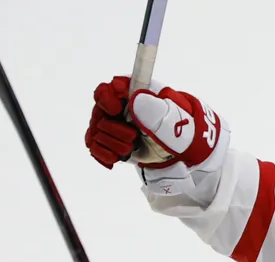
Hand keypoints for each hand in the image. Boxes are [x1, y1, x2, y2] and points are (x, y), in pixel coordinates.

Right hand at [84, 76, 224, 170]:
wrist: (181, 151)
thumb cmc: (178, 129)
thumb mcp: (172, 119)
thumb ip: (155, 109)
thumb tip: (136, 98)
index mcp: (131, 94)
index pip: (106, 90)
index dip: (107, 100)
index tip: (117, 110)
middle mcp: (118, 107)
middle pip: (98, 115)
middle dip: (114, 130)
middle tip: (133, 138)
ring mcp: (113, 125)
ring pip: (96, 133)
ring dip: (113, 144)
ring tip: (131, 148)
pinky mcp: (111, 141)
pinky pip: (94, 146)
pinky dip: (104, 155)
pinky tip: (116, 159)